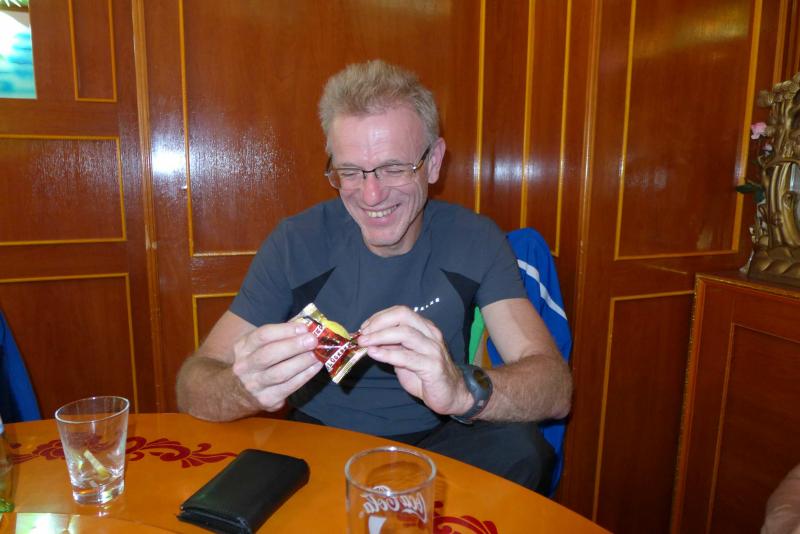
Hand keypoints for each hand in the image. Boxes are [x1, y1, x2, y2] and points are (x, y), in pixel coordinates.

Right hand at [231, 322, 322, 411]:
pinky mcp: (267, 399)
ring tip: (317, 354)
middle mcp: (244, 367)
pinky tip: (315, 367)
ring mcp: (254, 385)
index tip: (304, 328)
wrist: (239, 393)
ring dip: (301, 362)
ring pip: (280, 373)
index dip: (285, 330)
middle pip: (269, 354)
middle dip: (294, 346)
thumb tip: (305, 329)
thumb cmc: (257, 362)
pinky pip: (289, 387)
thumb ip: (278, 336)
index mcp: (242, 348)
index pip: (262, 336)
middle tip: (313, 341)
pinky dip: (305, 375)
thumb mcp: (258, 346)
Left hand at [357, 306, 472, 415]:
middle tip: (362, 334)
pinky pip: (407, 357)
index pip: (400, 311)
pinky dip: (387, 354)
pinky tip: (374, 354)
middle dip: (378, 323)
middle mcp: (430, 334)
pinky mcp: (432, 366)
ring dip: (380, 336)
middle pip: (403, 316)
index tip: (364, 327)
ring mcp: (433, 349)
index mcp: (425, 328)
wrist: (450, 395)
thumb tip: (369, 339)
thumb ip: (392, 346)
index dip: (379, 317)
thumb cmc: (426, 374)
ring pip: (404, 333)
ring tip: (364, 343)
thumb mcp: (406, 357)